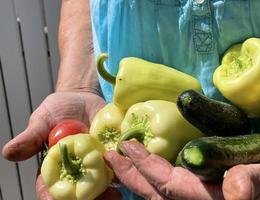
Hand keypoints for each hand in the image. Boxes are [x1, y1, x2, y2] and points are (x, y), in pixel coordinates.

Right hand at [1, 91, 120, 199]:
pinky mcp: (112, 154)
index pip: (50, 187)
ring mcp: (96, 163)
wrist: (85, 98)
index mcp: (56, 165)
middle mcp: (76, 169)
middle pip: (78, 192)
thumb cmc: (61, 108)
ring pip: (100, 184)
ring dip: (106, 192)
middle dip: (87, 199)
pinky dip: (123, 171)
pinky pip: (118, 166)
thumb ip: (32, 136)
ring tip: (114, 195)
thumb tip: (8, 153)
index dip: (51, 197)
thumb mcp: (44, 119)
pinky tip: (128, 173)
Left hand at [105, 141, 259, 199]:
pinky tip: (141, 174)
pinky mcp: (195, 197)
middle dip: (130, 174)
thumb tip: (236, 191)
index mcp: (209, 199)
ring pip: (156, 196)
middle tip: (110, 156)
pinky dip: (147, 183)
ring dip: (135, 178)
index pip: (168, 184)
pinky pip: (163, 195)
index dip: (145, 166)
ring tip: (118, 162)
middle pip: (154, 194)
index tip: (127, 146)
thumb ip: (254, 182)